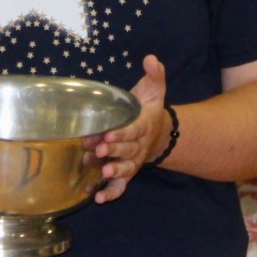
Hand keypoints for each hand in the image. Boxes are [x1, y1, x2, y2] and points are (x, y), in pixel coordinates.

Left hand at [92, 55, 168, 203]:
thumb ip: (154, 75)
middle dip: (114, 151)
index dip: (122, 133)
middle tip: (100, 150)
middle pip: (127, 150)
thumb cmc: (148, 109)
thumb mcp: (154, 90)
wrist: (158, 133)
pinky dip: (111, 193)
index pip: (134, 129)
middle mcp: (139, 146)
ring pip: (125, 169)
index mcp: (144, 125)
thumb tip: (150, 58)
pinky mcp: (127, 172)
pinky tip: (97, 198)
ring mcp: (133, 161)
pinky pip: (121, 186)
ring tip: (101, 172)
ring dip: (113, 172)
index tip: (108, 133)